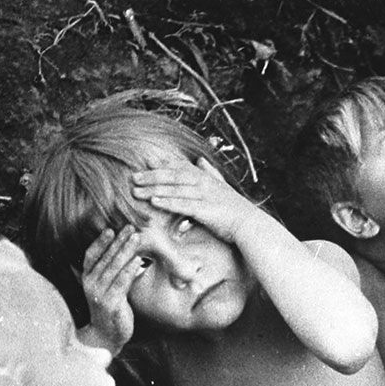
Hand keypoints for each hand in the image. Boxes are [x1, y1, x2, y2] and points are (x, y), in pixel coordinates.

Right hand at [81, 225, 142, 355]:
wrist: (106, 336)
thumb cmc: (110, 311)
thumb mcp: (108, 288)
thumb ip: (111, 273)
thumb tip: (125, 254)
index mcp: (87, 278)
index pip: (91, 254)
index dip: (100, 241)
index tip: (111, 229)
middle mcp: (90, 284)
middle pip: (105, 257)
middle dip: (119, 241)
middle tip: (130, 228)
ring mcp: (99, 293)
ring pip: (114, 267)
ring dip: (126, 250)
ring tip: (136, 238)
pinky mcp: (110, 303)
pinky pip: (121, 282)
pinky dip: (130, 269)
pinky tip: (138, 260)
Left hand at [130, 156, 255, 246]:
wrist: (250, 225)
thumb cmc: (236, 210)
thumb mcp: (222, 187)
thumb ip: (210, 172)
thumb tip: (200, 160)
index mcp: (205, 177)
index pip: (180, 167)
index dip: (162, 164)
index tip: (146, 162)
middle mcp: (202, 182)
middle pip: (172, 176)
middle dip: (151, 176)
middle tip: (133, 177)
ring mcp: (203, 195)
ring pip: (173, 189)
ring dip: (153, 189)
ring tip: (136, 191)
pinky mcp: (204, 209)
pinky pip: (181, 204)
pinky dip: (167, 201)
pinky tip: (154, 201)